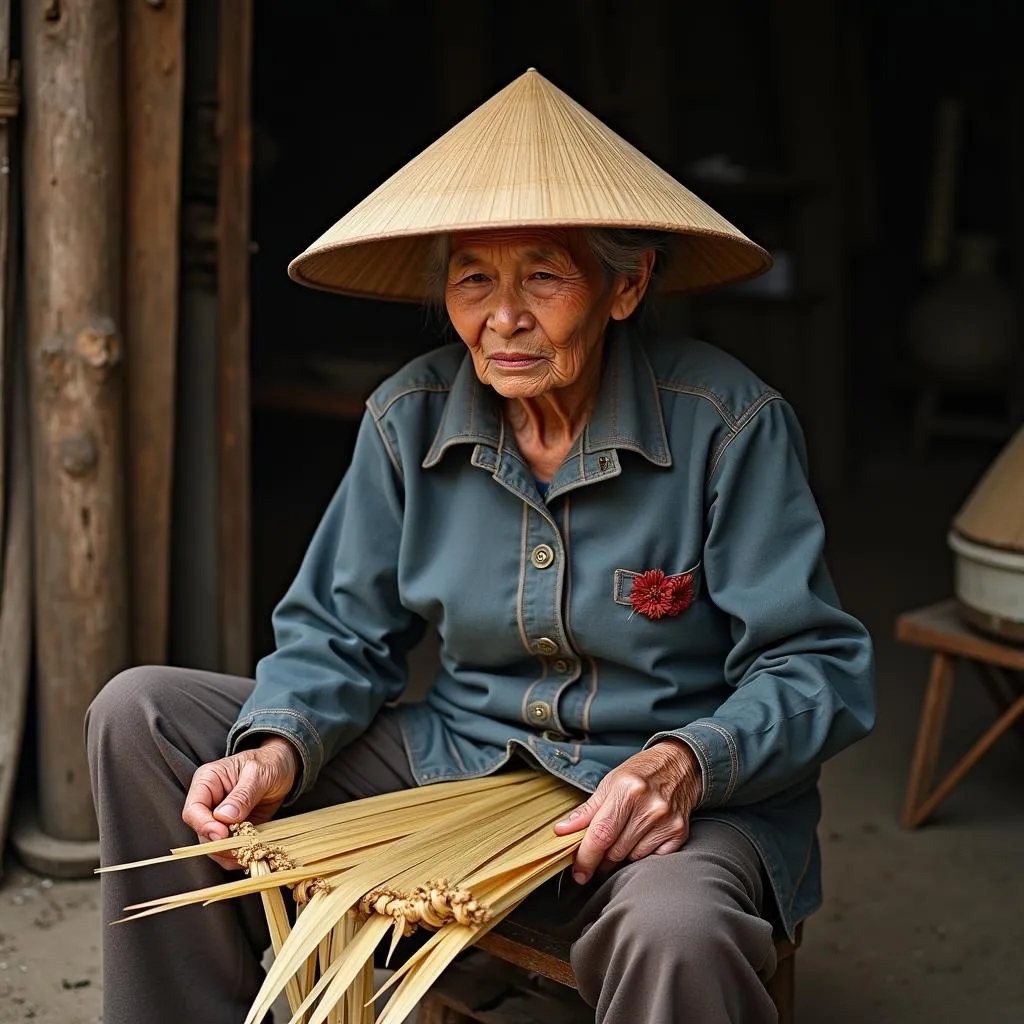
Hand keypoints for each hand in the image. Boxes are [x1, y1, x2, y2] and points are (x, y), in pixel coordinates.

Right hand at [181, 736, 299, 869]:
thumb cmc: (269, 762)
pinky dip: (239, 857)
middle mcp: (209, 803)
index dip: (204, 826)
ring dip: (230, 854)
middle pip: (202, 833)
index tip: (223, 834)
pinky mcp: (233, 831)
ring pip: (214, 847)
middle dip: (220, 845)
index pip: (193, 810)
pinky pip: (229, 851)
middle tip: (242, 847)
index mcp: (207, 782)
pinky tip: (254, 854)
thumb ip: (243, 794)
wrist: (283, 767)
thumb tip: (224, 817)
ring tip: (251, 851)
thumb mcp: (259, 773)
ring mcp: (219, 819)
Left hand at [553, 739, 702, 884]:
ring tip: (622, 838)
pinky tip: (641, 839)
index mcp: (626, 790)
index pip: (601, 834)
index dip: (586, 857)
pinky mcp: (679, 832)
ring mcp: (666, 821)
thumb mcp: (609, 784)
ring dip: (621, 856)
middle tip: (598, 852)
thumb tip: (561, 831)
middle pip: (615, 851)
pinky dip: (642, 854)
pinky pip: (652, 858)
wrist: (679, 765)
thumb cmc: (639, 773)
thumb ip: (586, 811)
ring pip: (632, 858)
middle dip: (601, 858)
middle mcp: (649, 806)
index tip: (578, 871)